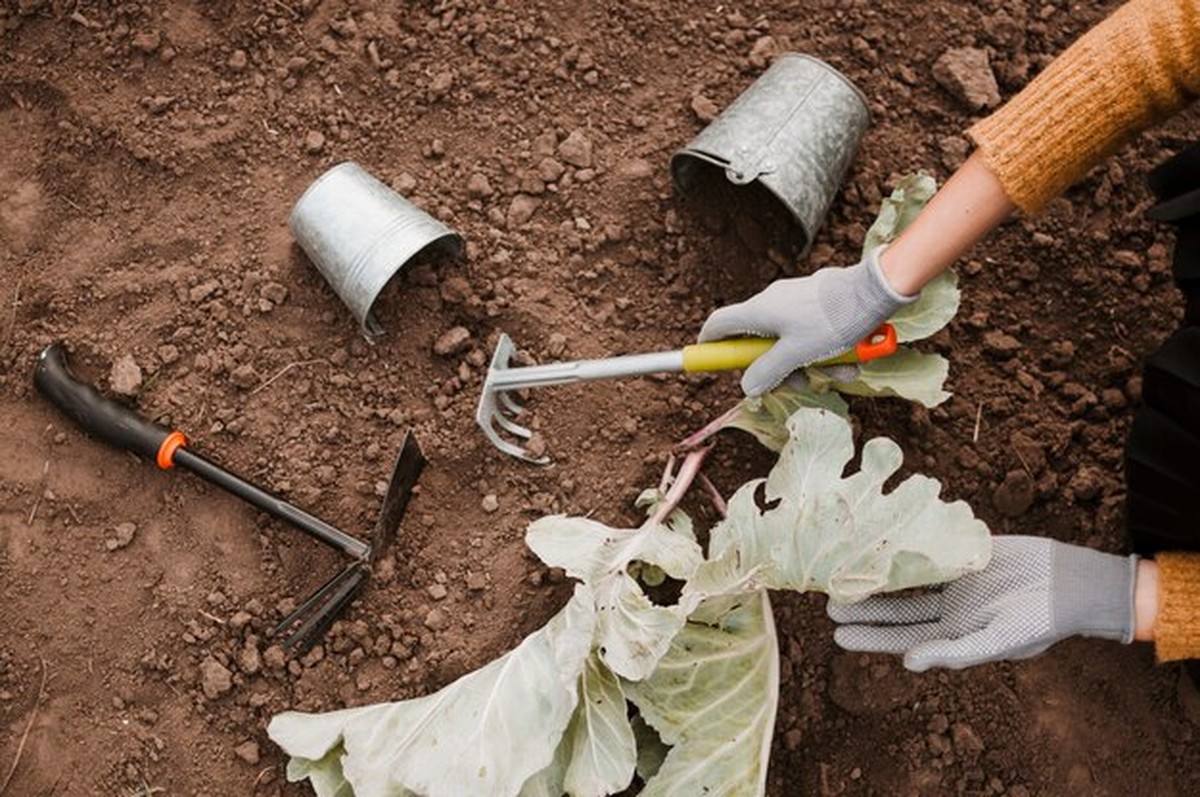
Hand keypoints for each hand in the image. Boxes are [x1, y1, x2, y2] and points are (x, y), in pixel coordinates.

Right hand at [698, 247, 914, 395]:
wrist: (874, 290)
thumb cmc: (831, 320)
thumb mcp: (797, 354)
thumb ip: (768, 372)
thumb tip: (748, 387)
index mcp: (758, 311)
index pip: (718, 325)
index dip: (709, 345)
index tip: (708, 362)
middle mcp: (772, 303)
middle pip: (758, 343)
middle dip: (778, 369)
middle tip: (796, 383)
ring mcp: (795, 301)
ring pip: (791, 341)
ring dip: (811, 364)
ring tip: (838, 373)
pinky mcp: (817, 302)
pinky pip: (812, 333)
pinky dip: (827, 350)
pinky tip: (850, 361)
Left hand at [827, 536, 1137, 671]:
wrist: (1075, 581)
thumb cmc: (1042, 620)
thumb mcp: (1000, 641)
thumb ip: (956, 653)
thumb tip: (909, 664)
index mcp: (956, 635)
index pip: (903, 639)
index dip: (871, 637)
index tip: (838, 635)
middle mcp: (949, 610)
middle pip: (898, 612)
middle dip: (865, 609)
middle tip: (828, 605)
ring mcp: (955, 581)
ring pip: (907, 583)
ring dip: (878, 581)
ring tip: (842, 577)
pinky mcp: (963, 554)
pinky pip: (927, 552)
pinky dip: (904, 551)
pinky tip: (877, 545)